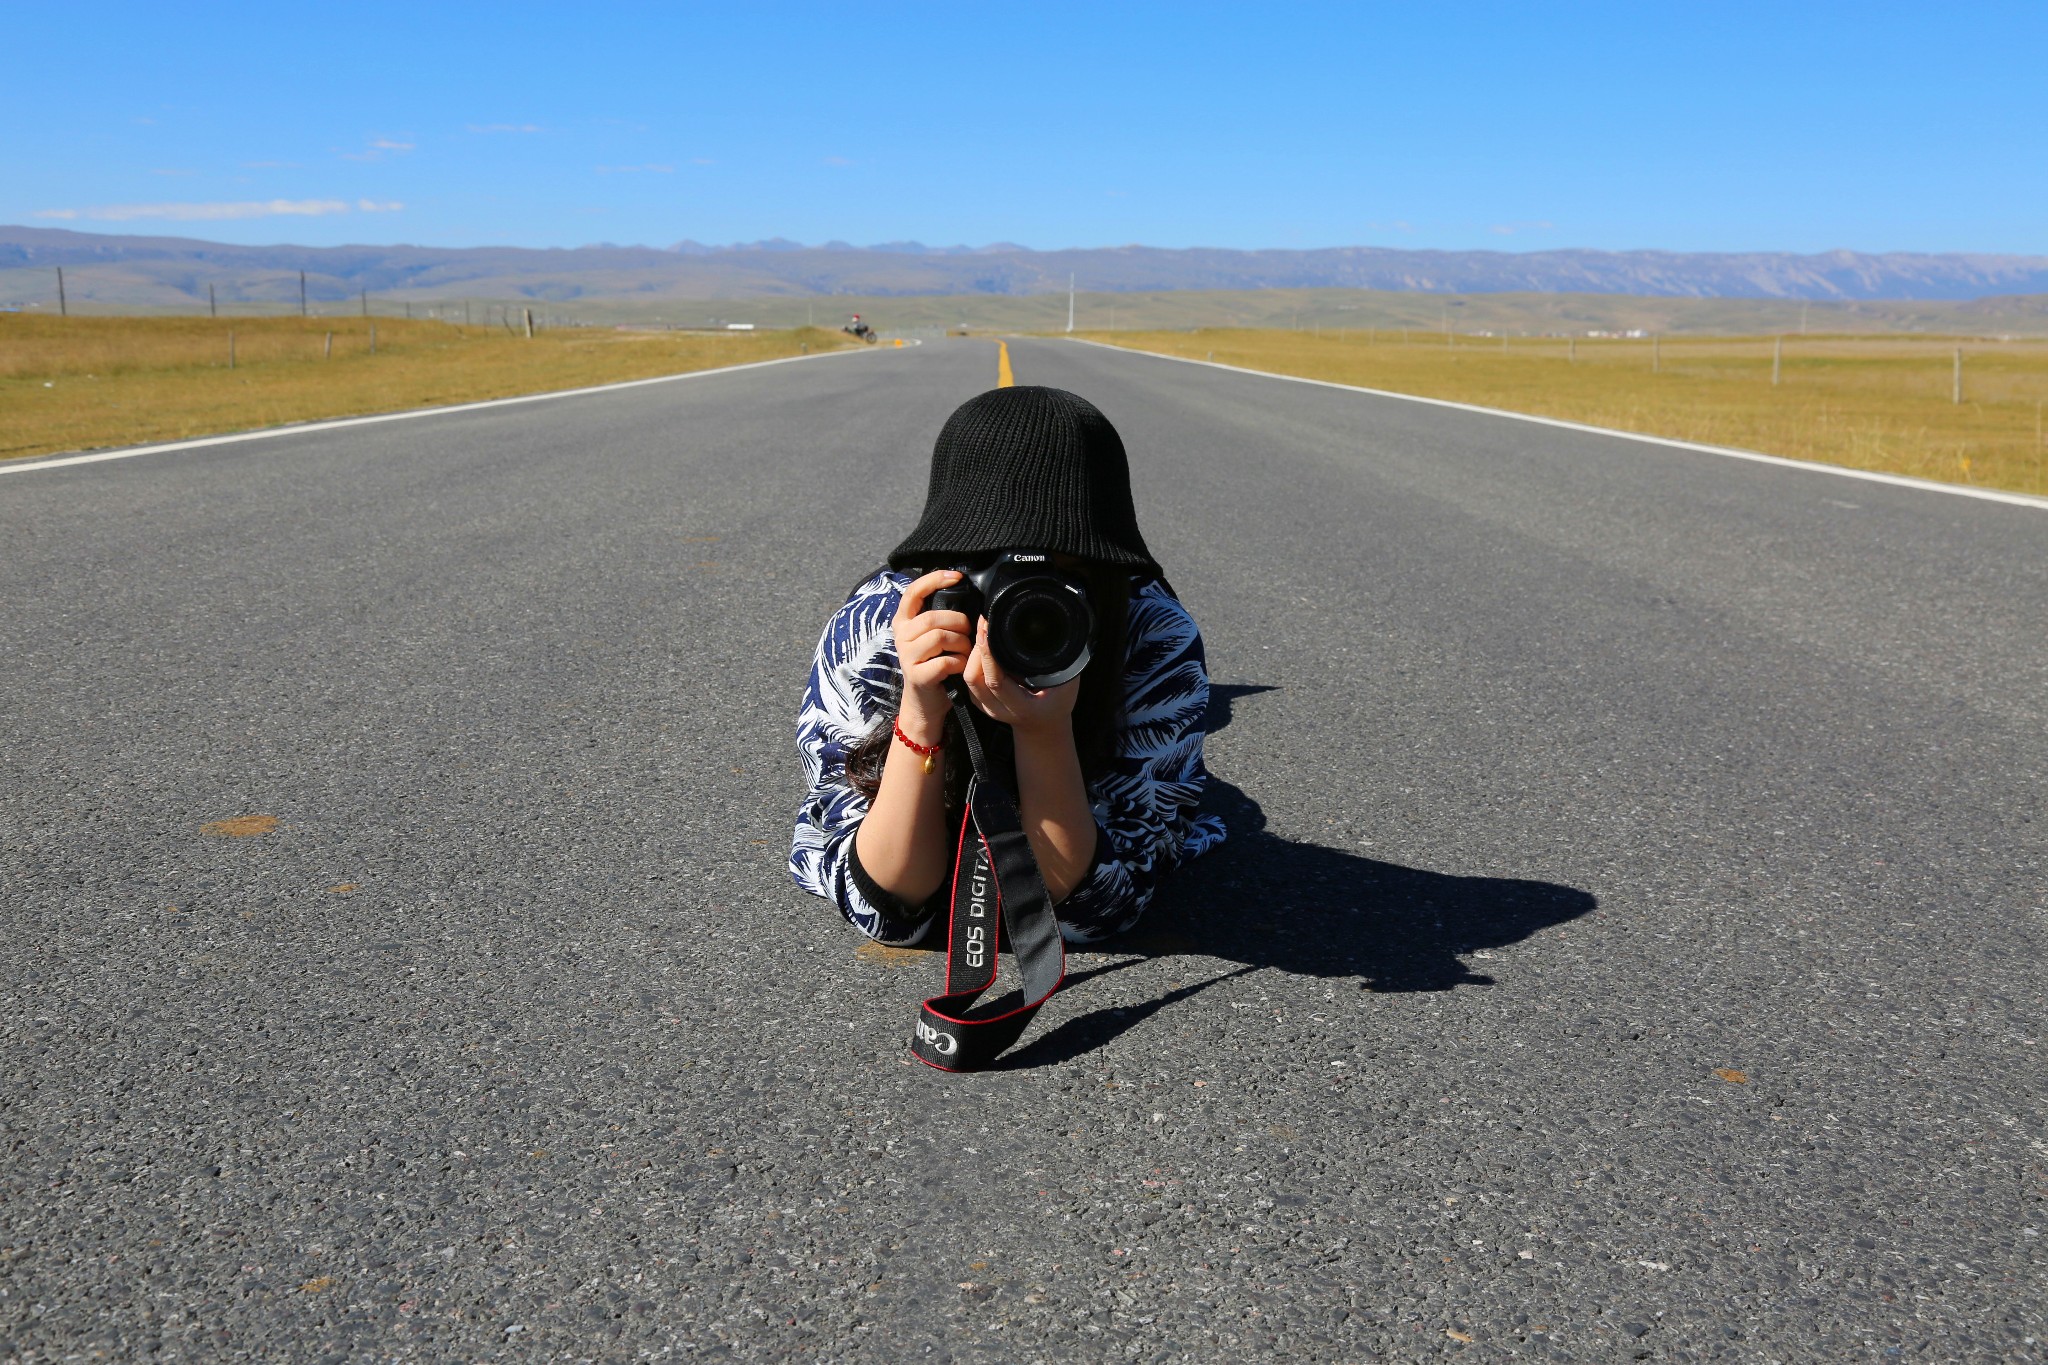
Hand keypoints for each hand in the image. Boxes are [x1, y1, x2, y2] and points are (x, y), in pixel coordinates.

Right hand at [891, 570, 972, 742]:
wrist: (926, 702)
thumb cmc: (935, 664)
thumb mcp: (933, 636)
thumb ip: (940, 616)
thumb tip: (963, 591)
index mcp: (904, 622)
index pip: (913, 592)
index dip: (934, 580)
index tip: (956, 577)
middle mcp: (900, 636)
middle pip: (933, 617)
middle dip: (959, 623)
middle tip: (969, 634)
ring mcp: (906, 656)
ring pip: (940, 637)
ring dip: (962, 644)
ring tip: (966, 652)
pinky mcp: (917, 676)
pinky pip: (945, 661)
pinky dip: (960, 662)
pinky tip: (960, 666)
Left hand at [963, 618, 1080, 737]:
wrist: (1044, 727)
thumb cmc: (1057, 704)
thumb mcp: (1066, 684)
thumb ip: (1059, 663)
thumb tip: (1059, 634)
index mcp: (1021, 707)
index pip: (996, 681)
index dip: (988, 655)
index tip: (988, 630)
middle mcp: (999, 709)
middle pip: (974, 678)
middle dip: (977, 649)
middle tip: (985, 624)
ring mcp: (987, 707)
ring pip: (968, 678)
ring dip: (973, 653)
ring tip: (984, 632)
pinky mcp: (980, 701)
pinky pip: (969, 678)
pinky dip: (972, 660)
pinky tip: (982, 646)